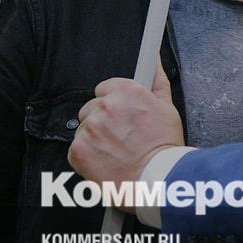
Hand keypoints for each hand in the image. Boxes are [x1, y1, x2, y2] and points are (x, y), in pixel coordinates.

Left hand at [67, 63, 183, 211]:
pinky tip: (106, 161)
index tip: (121, 116)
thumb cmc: (164, 149)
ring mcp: (90, 128)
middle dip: (103, 121)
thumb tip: (155, 62)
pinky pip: (76, 148)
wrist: (157, 181)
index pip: (105, 88)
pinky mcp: (78, 149)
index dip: (114, 104)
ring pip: (84, 129)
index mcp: (126, 91)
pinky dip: (87, 156)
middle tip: (121, 137)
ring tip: (116, 152)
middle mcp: (106, 106)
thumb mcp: (167, 109)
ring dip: (95, 139)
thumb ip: (157, 82)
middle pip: (92, 108)